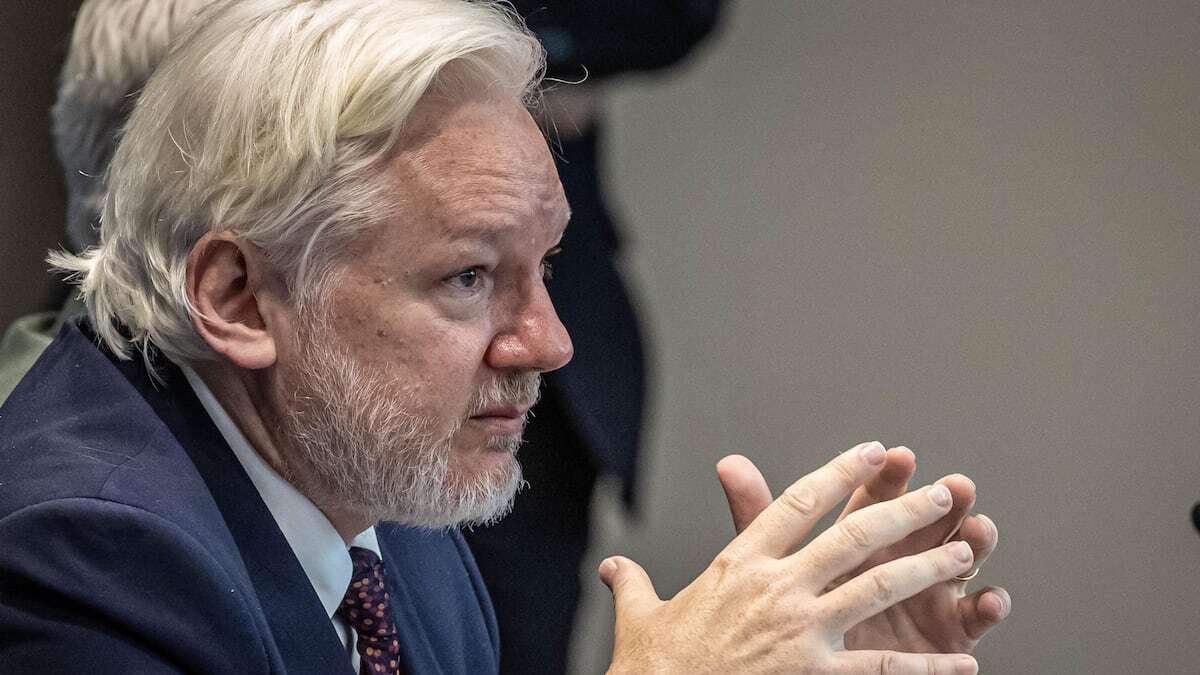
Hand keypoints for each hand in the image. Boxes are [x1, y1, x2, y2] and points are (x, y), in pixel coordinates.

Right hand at [600, 442, 981, 673]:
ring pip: (878, 587)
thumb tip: (612, 568)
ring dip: (927, 568)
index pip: (797, 504)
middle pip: (852, 535)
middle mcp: (775, 589)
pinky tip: (962, 663)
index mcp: (739, 565)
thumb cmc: (654, 670)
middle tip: (941, 490)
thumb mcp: (641, 617)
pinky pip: (883, 669)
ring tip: (964, 553)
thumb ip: (633, 585)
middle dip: (904, 510)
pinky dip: (927, 668)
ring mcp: (799, 632)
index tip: (872, 452)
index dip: (840, 473)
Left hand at [717, 447, 1010, 655]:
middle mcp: (899, 558)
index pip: (873, 497)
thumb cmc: (797, 615)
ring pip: (959, 559)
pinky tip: (991, 597)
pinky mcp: (948, 631)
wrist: (804, 668)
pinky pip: (973, 620)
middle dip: (940, 502)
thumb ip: (759, 515)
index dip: (885, 477)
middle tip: (953, 486)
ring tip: (978, 529)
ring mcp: (928, 593)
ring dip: (974, 542)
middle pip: (925, 521)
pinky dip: (987, 608)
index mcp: (857, 538)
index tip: (893, 456)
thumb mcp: (773, 564)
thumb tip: (729, 464)